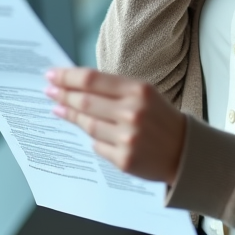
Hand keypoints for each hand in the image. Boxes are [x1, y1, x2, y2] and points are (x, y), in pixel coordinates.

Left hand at [45, 67, 185, 184]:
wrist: (185, 151)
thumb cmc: (161, 118)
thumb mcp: (144, 94)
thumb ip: (114, 89)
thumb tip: (77, 85)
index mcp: (138, 90)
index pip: (92, 80)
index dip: (67, 77)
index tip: (52, 75)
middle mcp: (132, 112)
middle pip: (85, 101)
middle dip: (62, 94)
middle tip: (49, 91)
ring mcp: (127, 137)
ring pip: (87, 124)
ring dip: (70, 116)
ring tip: (59, 109)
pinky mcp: (124, 159)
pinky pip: (97, 145)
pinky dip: (92, 138)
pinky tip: (88, 133)